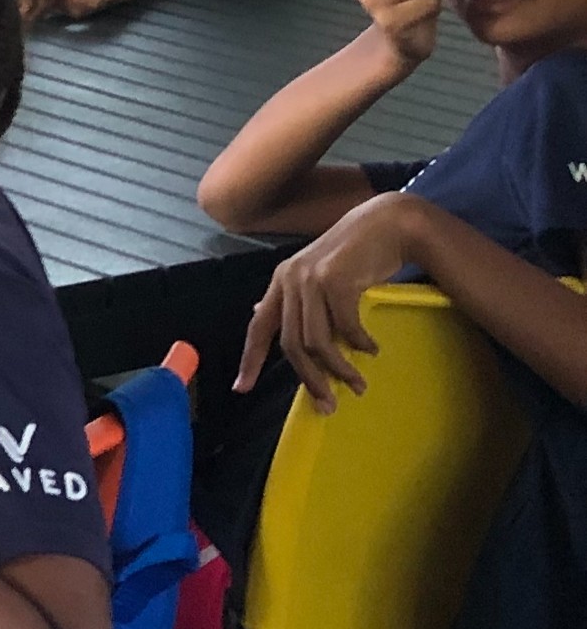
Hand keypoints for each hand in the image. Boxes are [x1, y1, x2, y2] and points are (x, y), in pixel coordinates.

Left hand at [232, 191, 426, 408]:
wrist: (386, 224)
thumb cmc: (354, 254)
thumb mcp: (316, 275)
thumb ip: (291, 297)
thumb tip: (258, 312)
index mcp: (280, 282)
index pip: (258, 328)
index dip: (250, 360)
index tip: (241, 388)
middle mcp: (289, 280)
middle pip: (290, 345)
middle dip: (309, 379)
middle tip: (328, 404)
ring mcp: (310, 279)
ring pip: (316, 341)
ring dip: (340, 369)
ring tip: (358, 383)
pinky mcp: (335, 280)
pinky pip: (345, 327)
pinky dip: (359, 344)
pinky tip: (372, 349)